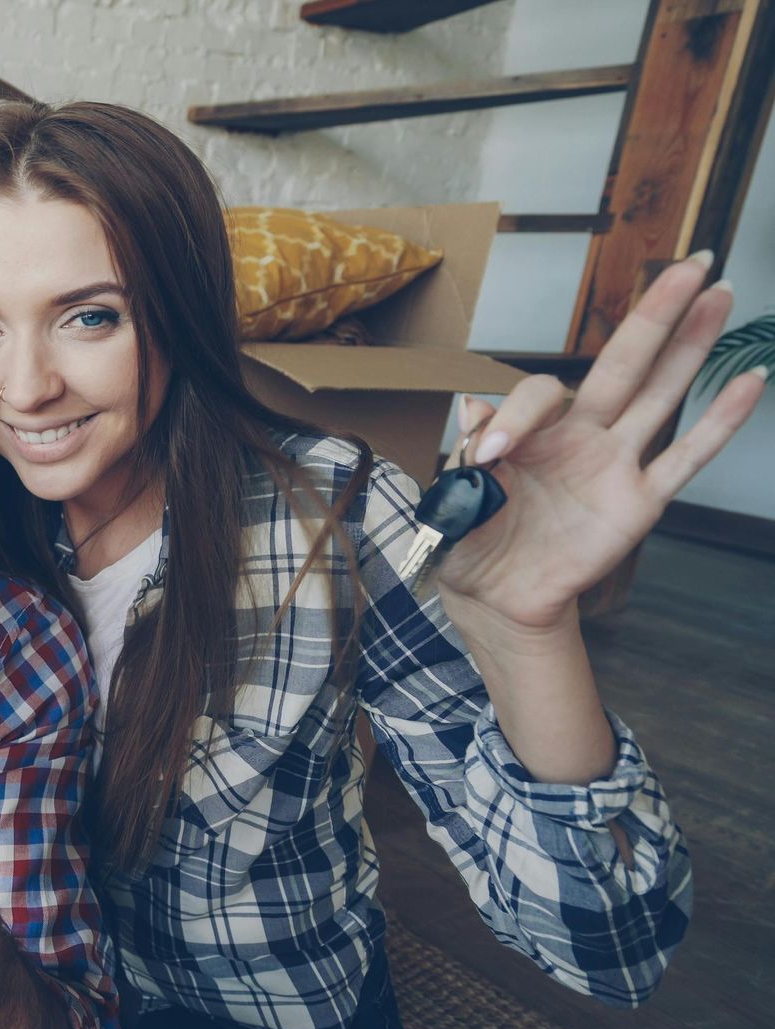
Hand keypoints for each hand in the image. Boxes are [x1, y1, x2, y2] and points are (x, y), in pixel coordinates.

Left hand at [434, 255, 764, 633]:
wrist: (493, 596)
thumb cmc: (471, 539)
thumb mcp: (453, 494)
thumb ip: (466, 452)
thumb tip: (474, 406)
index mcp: (533, 428)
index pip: (542, 394)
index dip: (517, 416)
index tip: (488, 457)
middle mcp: (581, 435)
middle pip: (625, 362)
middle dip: (656, 313)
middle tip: (690, 263)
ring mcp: (614, 464)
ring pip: (662, 393)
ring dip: (692, 345)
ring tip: (721, 292)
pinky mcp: (639, 501)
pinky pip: (687, 457)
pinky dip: (720, 421)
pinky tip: (750, 380)